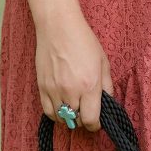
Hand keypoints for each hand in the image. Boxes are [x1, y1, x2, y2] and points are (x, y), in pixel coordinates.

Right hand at [35, 9, 113, 131]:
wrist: (58, 27)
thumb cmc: (83, 40)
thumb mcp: (103, 61)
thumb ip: (107, 85)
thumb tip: (107, 103)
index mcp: (90, 85)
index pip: (91, 120)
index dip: (95, 124)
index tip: (97, 120)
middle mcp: (72, 92)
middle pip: (77, 121)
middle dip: (84, 118)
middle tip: (87, 108)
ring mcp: (55, 91)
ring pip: (63, 119)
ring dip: (70, 116)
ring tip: (75, 105)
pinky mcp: (42, 88)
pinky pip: (49, 112)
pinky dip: (56, 114)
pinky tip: (62, 106)